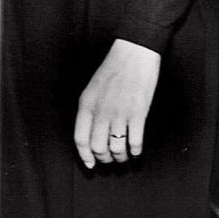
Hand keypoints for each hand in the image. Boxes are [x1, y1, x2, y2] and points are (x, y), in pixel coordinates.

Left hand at [73, 39, 160, 168]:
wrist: (134, 53)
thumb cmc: (114, 68)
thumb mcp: (93, 88)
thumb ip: (90, 110)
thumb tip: (91, 135)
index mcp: (87, 104)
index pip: (80, 139)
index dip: (85, 156)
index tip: (91, 165)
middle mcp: (101, 111)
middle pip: (98, 148)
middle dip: (104, 159)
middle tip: (110, 159)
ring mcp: (119, 113)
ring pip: (116, 149)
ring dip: (120, 157)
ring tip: (124, 156)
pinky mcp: (138, 113)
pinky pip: (135, 142)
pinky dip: (135, 151)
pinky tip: (136, 150)